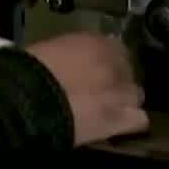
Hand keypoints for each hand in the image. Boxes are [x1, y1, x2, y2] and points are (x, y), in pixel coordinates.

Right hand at [25, 33, 148, 145]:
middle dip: (115, 80)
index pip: (114, 47)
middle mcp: (115, 63)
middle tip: (97, 91)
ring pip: (135, 95)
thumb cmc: (29, 73)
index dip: (105, 61)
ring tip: (107, 110)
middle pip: (127, 71)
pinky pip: (139, 120)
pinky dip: (130, 121)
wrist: (29, 101)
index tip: (94, 69)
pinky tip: (116, 125)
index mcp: (95, 43)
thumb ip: (69, 54)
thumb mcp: (49, 51)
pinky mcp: (120, 119)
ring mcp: (121, 91)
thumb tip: (72, 62)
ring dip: (124, 100)